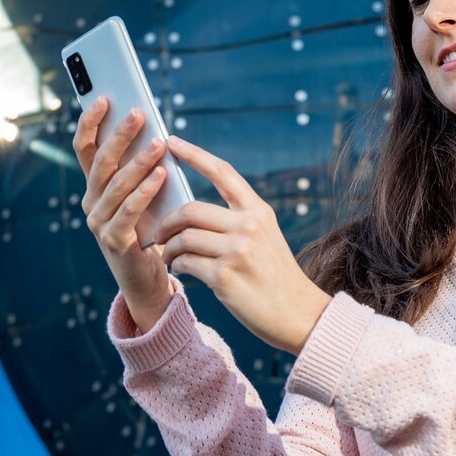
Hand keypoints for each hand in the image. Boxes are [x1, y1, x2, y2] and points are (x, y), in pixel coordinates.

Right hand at [75, 97, 174, 332]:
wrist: (147, 277)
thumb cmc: (150, 227)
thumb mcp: (146, 192)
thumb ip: (144, 167)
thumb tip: (157, 130)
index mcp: (96, 186)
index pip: (86, 149)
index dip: (91, 123)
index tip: (104, 97)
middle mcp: (91, 202)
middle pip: (101, 162)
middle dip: (119, 136)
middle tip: (139, 114)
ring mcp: (99, 223)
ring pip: (115, 185)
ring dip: (137, 162)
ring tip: (159, 144)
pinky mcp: (114, 241)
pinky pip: (128, 211)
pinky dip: (144, 191)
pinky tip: (160, 176)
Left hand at [153, 133, 331, 354]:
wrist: (296, 314)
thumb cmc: (275, 277)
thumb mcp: (264, 238)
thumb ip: (237, 221)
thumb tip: (190, 214)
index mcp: (258, 211)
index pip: (223, 173)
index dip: (194, 154)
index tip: (171, 141)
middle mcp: (249, 225)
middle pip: (191, 209)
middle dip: (168, 222)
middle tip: (160, 235)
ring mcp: (238, 250)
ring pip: (183, 237)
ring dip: (167, 248)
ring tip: (168, 258)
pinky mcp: (225, 276)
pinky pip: (185, 262)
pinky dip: (177, 267)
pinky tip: (181, 273)